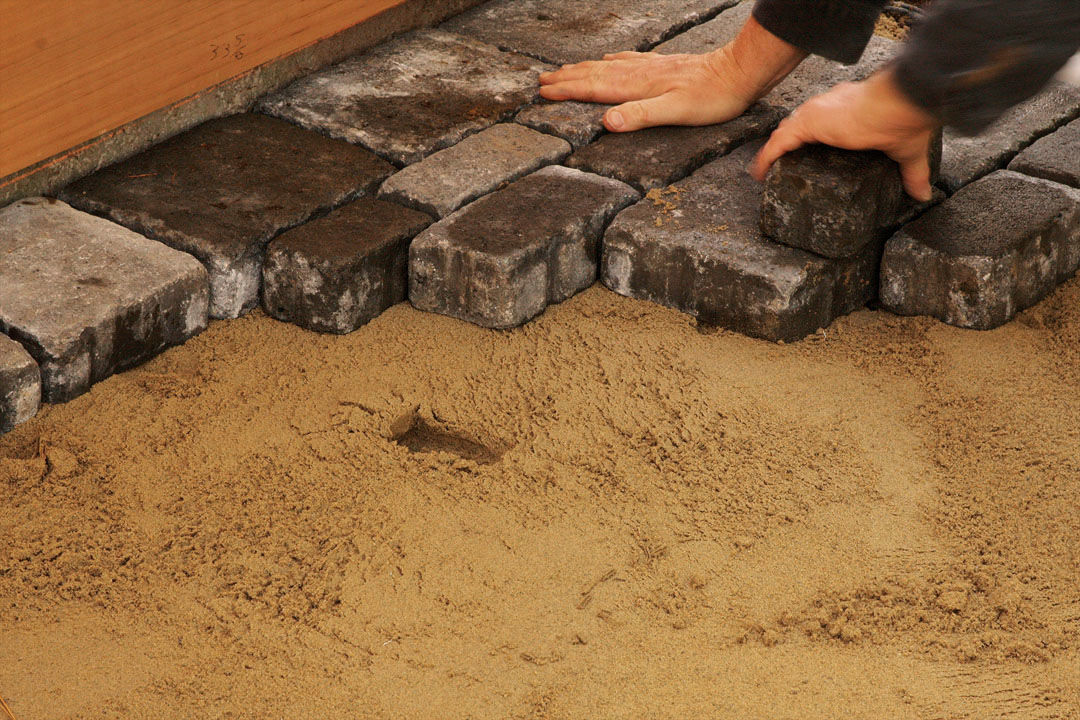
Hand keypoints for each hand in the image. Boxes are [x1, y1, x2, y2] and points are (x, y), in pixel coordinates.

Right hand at [538, 16, 805, 132]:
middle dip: (566, 79)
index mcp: (637, 86)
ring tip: (563, 71)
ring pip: (607, 66)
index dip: (566, 91)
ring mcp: (650, 67)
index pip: (593, 88)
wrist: (739, 73)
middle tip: (542, 82)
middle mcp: (639, 73)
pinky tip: (607, 59)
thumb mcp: (676, 112)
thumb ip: (640, 116)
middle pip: (594, 75)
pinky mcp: (662, 65)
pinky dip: (610, 60)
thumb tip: (606, 122)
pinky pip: (627, 61)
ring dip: (582, 69)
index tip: (543, 93)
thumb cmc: (712, 98)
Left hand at [752, 69, 939, 200]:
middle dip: (789, 144)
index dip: (812, 138)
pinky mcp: (807, 123)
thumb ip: (913, 174)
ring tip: (766, 171)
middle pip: (799, 126)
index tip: (807, 154)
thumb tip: (923, 194)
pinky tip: (759, 174)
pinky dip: (767, 158)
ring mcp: (815, 114)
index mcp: (849, 111)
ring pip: (785, 133)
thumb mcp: (906, 152)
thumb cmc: (906, 120)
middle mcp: (828, 108)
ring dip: (774, 151)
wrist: (901, 105)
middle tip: (781, 166)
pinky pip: (778, 144)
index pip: (823, 124)